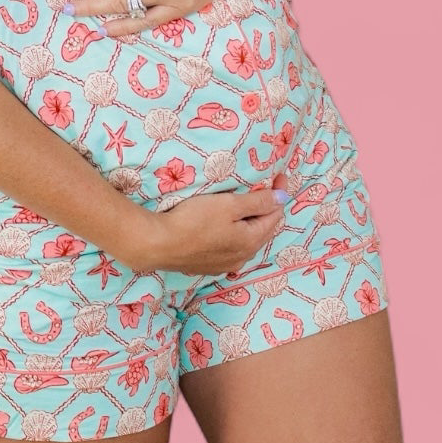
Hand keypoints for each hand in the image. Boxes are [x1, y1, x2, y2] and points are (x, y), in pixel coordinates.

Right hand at [118, 174, 290, 281]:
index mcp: (251, 241)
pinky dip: (235, 234)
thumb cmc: (194, 220)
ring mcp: (224, 264)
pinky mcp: (207, 266)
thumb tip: (283, 198)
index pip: (274, 215)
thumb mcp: (228, 205)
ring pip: (246, 241)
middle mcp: (242, 257)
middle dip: (267, 209)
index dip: (278, 194)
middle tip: (267, 188)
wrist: (158, 244)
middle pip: (262, 230)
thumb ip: (258, 201)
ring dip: (251, 223)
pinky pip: (231, 248)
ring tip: (248, 205)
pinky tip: (228, 227)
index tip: (279, 176)